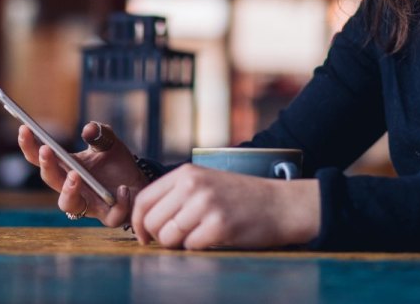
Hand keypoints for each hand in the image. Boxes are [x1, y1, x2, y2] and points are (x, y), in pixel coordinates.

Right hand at [17, 121, 145, 227]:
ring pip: (68, 205)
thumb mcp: (109, 142)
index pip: (40, 158)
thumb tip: (89, 130)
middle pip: (51, 180)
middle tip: (47, 150)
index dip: (29, 145)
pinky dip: (117, 202)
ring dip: (68, 191)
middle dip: (47, 166)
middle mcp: (71, 188)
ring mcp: (88, 204)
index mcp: (66, 167)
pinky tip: (122, 189)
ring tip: (75, 175)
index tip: (24, 128)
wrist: (139, 181)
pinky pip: (109, 216)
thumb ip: (100, 133)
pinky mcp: (109, 216)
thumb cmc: (116, 163)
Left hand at [130, 164, 319, 249]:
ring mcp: (206, 204)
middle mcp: (193, 184)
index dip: (138, 223)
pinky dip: (199, 247)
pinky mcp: (219, 225)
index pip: (144, 200)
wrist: (281, 205)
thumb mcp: (206, 182)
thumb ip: (177, 194)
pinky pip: (190, 247)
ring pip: (168, 237)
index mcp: (186, 172)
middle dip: (160, 237)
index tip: (144, 236)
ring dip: (179, 244)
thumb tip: (144, 220)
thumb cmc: (242, 198)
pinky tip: (214, 238)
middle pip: (152, 221)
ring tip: (198, 236)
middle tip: (177, 240)